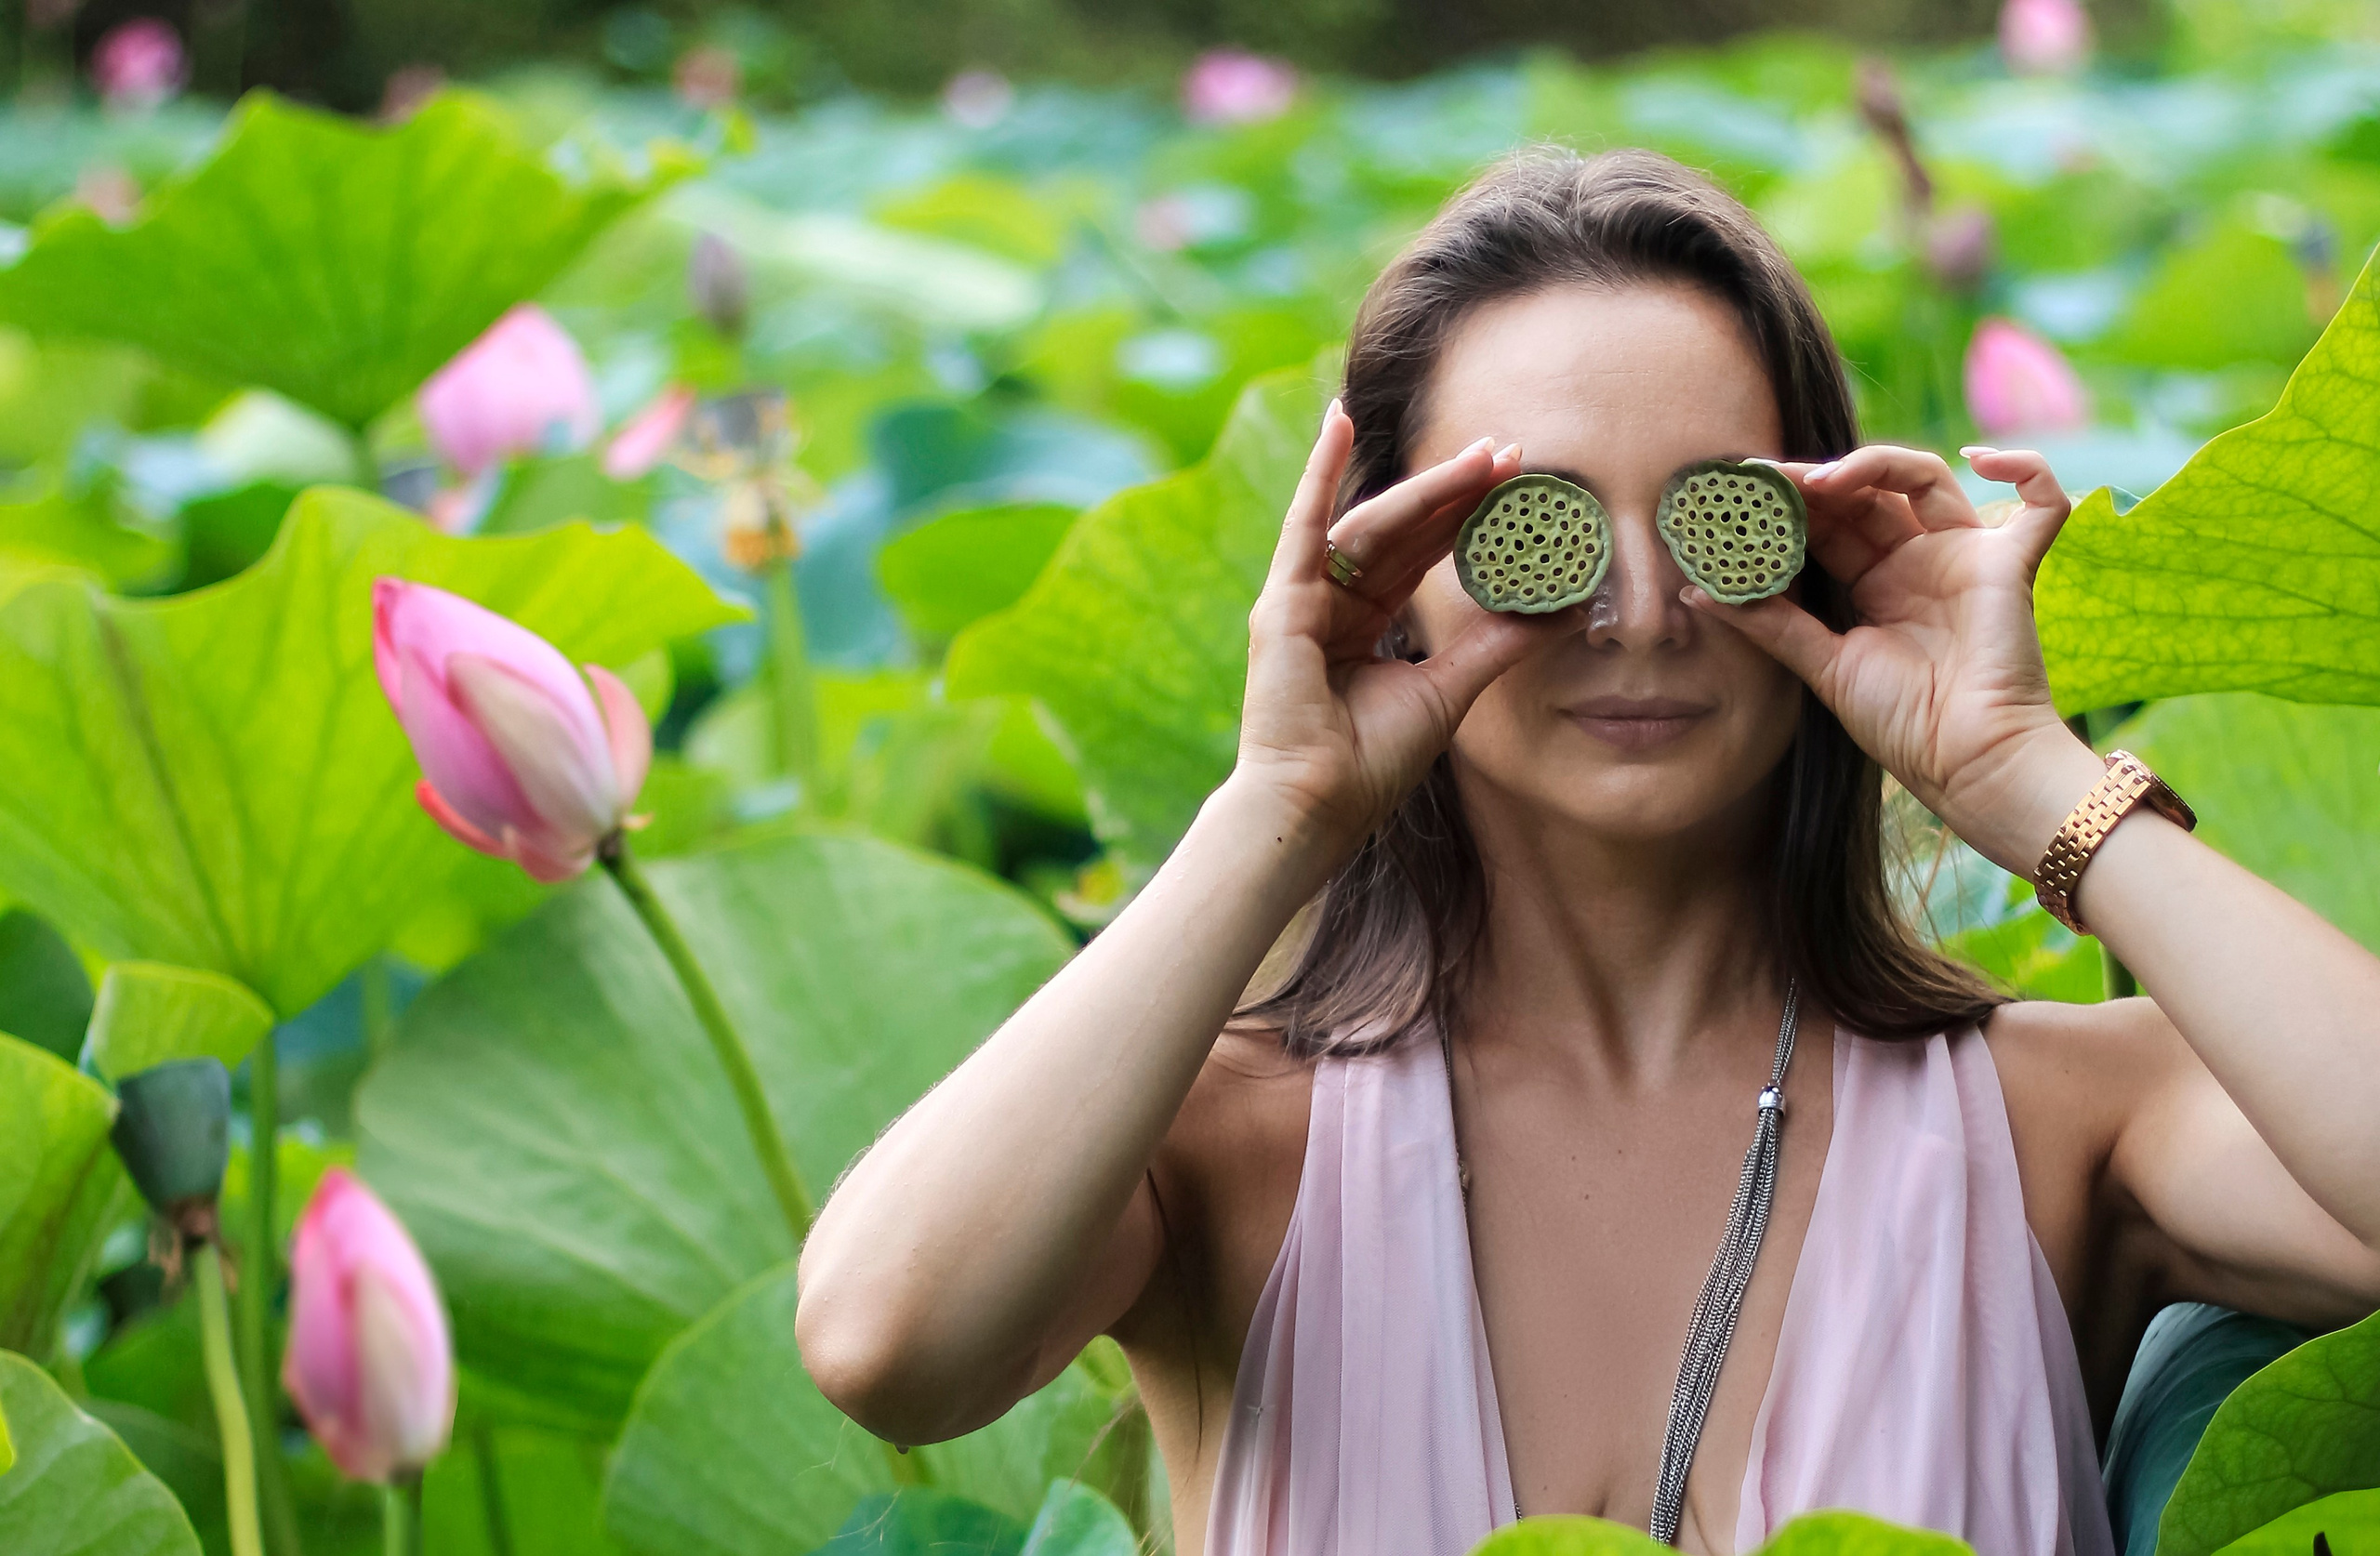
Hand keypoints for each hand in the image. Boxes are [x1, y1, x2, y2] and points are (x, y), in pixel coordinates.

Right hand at [1231, 402, 1578, 862]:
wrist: (1316, 807)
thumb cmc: (1368, 765)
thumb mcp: (1449, 690)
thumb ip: (1497, 644)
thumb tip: (1564, 610)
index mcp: (1363, 623)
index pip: (1421, 554)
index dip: (1467, 517)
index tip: (1516, 481)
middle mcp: (1332, 602)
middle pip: (1401, 531)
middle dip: (1456, 490)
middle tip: (1511, 452)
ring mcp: (1303, 598)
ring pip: (1371, 523)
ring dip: (1423, 485)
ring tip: (1478, 455)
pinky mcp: (1282, 601)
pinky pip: (1305, 524)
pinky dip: (1318, 472)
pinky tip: (1337, 422)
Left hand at [1685, 443, 2105, 875]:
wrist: (1965, 763)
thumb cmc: (1901, 724)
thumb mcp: (1821, 667)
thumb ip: (1767, 625)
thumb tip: (1696, 592)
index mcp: (1874, 583)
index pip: (1828, 523)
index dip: (1790, 503)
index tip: (1743, 491)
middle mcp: (1918, 561)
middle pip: (1867, 494)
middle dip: (1817, 480)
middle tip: (1769, 478)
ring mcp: (1964, 557)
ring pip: (1926, 477)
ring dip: (1874, 464)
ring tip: (1823, 481)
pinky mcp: (2010, 564)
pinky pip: (2043, 503)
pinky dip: (2027, 467)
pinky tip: (1981, 458)